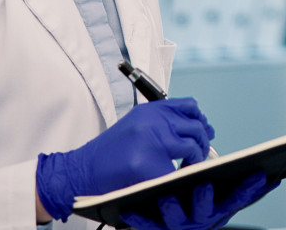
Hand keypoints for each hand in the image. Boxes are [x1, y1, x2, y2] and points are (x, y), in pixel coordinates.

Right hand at [36, 98, 215, 220]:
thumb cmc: (108, 154)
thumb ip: (159, 122)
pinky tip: (178, 178)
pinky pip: (179, 169)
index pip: (189, 106)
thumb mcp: (135, 126)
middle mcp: (152, 120)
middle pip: (195, 126)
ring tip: (191, 166)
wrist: (81, 171)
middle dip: (203, 141)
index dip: (200, 119)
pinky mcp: (149, 163)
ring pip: (192, 145)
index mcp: (149, 110)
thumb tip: (193, 127)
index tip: (204, 130)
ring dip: (197, 158)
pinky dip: (184, 175)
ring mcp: (151, 139)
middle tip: (201, 154)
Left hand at [121, 172, 278, 229]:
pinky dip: (139, 219)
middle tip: (204, 185)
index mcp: (218, 209)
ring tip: (166, 198)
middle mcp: (200, 219)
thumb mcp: (223, 198)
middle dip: (204, 200)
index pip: (237, 199)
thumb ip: (245, 190)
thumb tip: (272, 177)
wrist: (174, 225)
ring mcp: (179, 225)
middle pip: (204, 212)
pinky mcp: (157, 228)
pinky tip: (130, 209)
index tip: (256, 175)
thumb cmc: (201, 207)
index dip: (249, 189)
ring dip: (173, 210)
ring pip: (175, 221)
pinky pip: (147, 226)